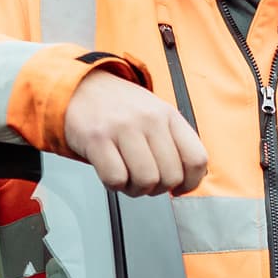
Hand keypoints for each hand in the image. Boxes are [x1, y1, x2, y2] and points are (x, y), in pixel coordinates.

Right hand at [62, 71, 207, 194]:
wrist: (81, 88)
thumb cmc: (118, 107)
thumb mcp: (154, 113)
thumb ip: (172, 141)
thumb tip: (187, 177)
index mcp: (168, 115)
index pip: (196, 158)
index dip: (190, 183)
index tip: (179, 188)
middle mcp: (149, 119)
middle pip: (171, 176)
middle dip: (158, 189)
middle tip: (146, 182)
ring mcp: (123, 128)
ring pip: (146, 180)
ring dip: (135, 189)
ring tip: (127, 178)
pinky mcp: (98, 139)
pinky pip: (116, 179)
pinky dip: (114, 185)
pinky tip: (111, 173)